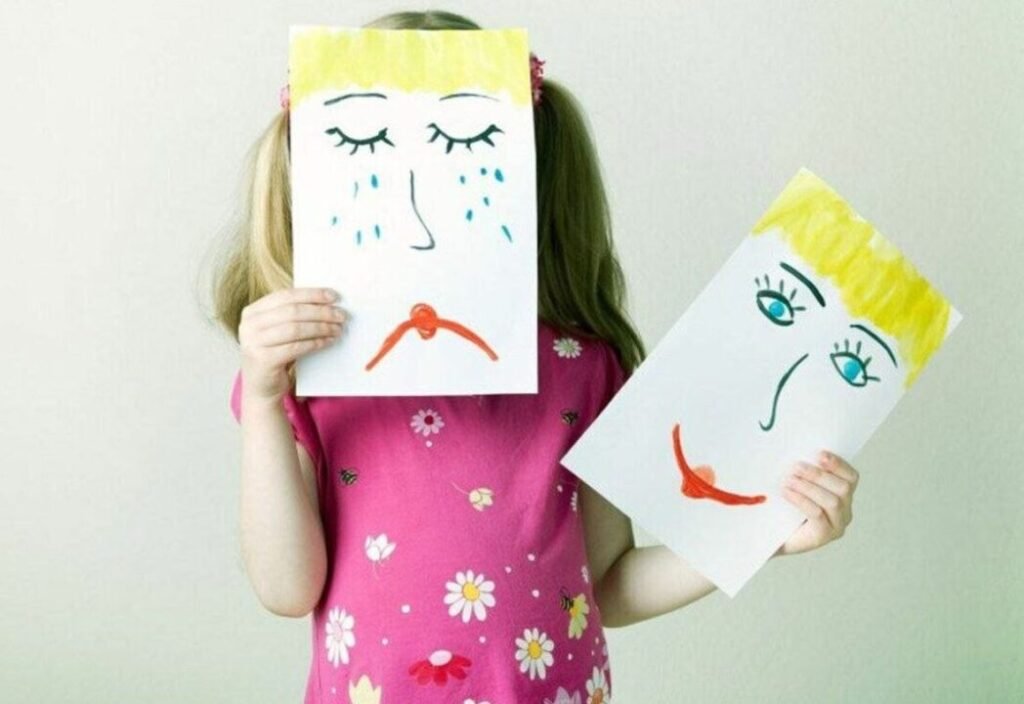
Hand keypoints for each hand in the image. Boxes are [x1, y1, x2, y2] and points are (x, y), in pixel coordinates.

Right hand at [239, 287, 345, 402]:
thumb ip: (292, 315)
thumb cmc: (274, 355)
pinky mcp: (263, 360)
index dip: (312, 294)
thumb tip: (326, 302)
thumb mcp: (277, 331)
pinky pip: (296, 347)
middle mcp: (249, 325)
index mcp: (252, 311)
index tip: (333, 296)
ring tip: (337, 329)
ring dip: (321, 327)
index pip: (286, 295)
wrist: (261, 388)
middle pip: (292, 311)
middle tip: (341, 315)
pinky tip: (328, 342)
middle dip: (320, 312)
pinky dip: (315, 343)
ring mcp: (253, 343)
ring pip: (295, 329)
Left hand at [776, 451, 858, 556]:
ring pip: (833, 501)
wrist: (768, 535)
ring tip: (788, 480)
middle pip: (843, 488)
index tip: (819, 454)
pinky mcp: (823, 537)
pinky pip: (818, 514)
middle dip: (819, 475)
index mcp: (843, 496)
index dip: (838, 464)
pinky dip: (802, 500)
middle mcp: (844, 512)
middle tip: (796, 467)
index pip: (851, 478)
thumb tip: (800, 453)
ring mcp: (836, 526)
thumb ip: (804, 472)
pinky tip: (787, 493)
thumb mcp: (796, 485)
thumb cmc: (782, 507)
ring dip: (809, 487)